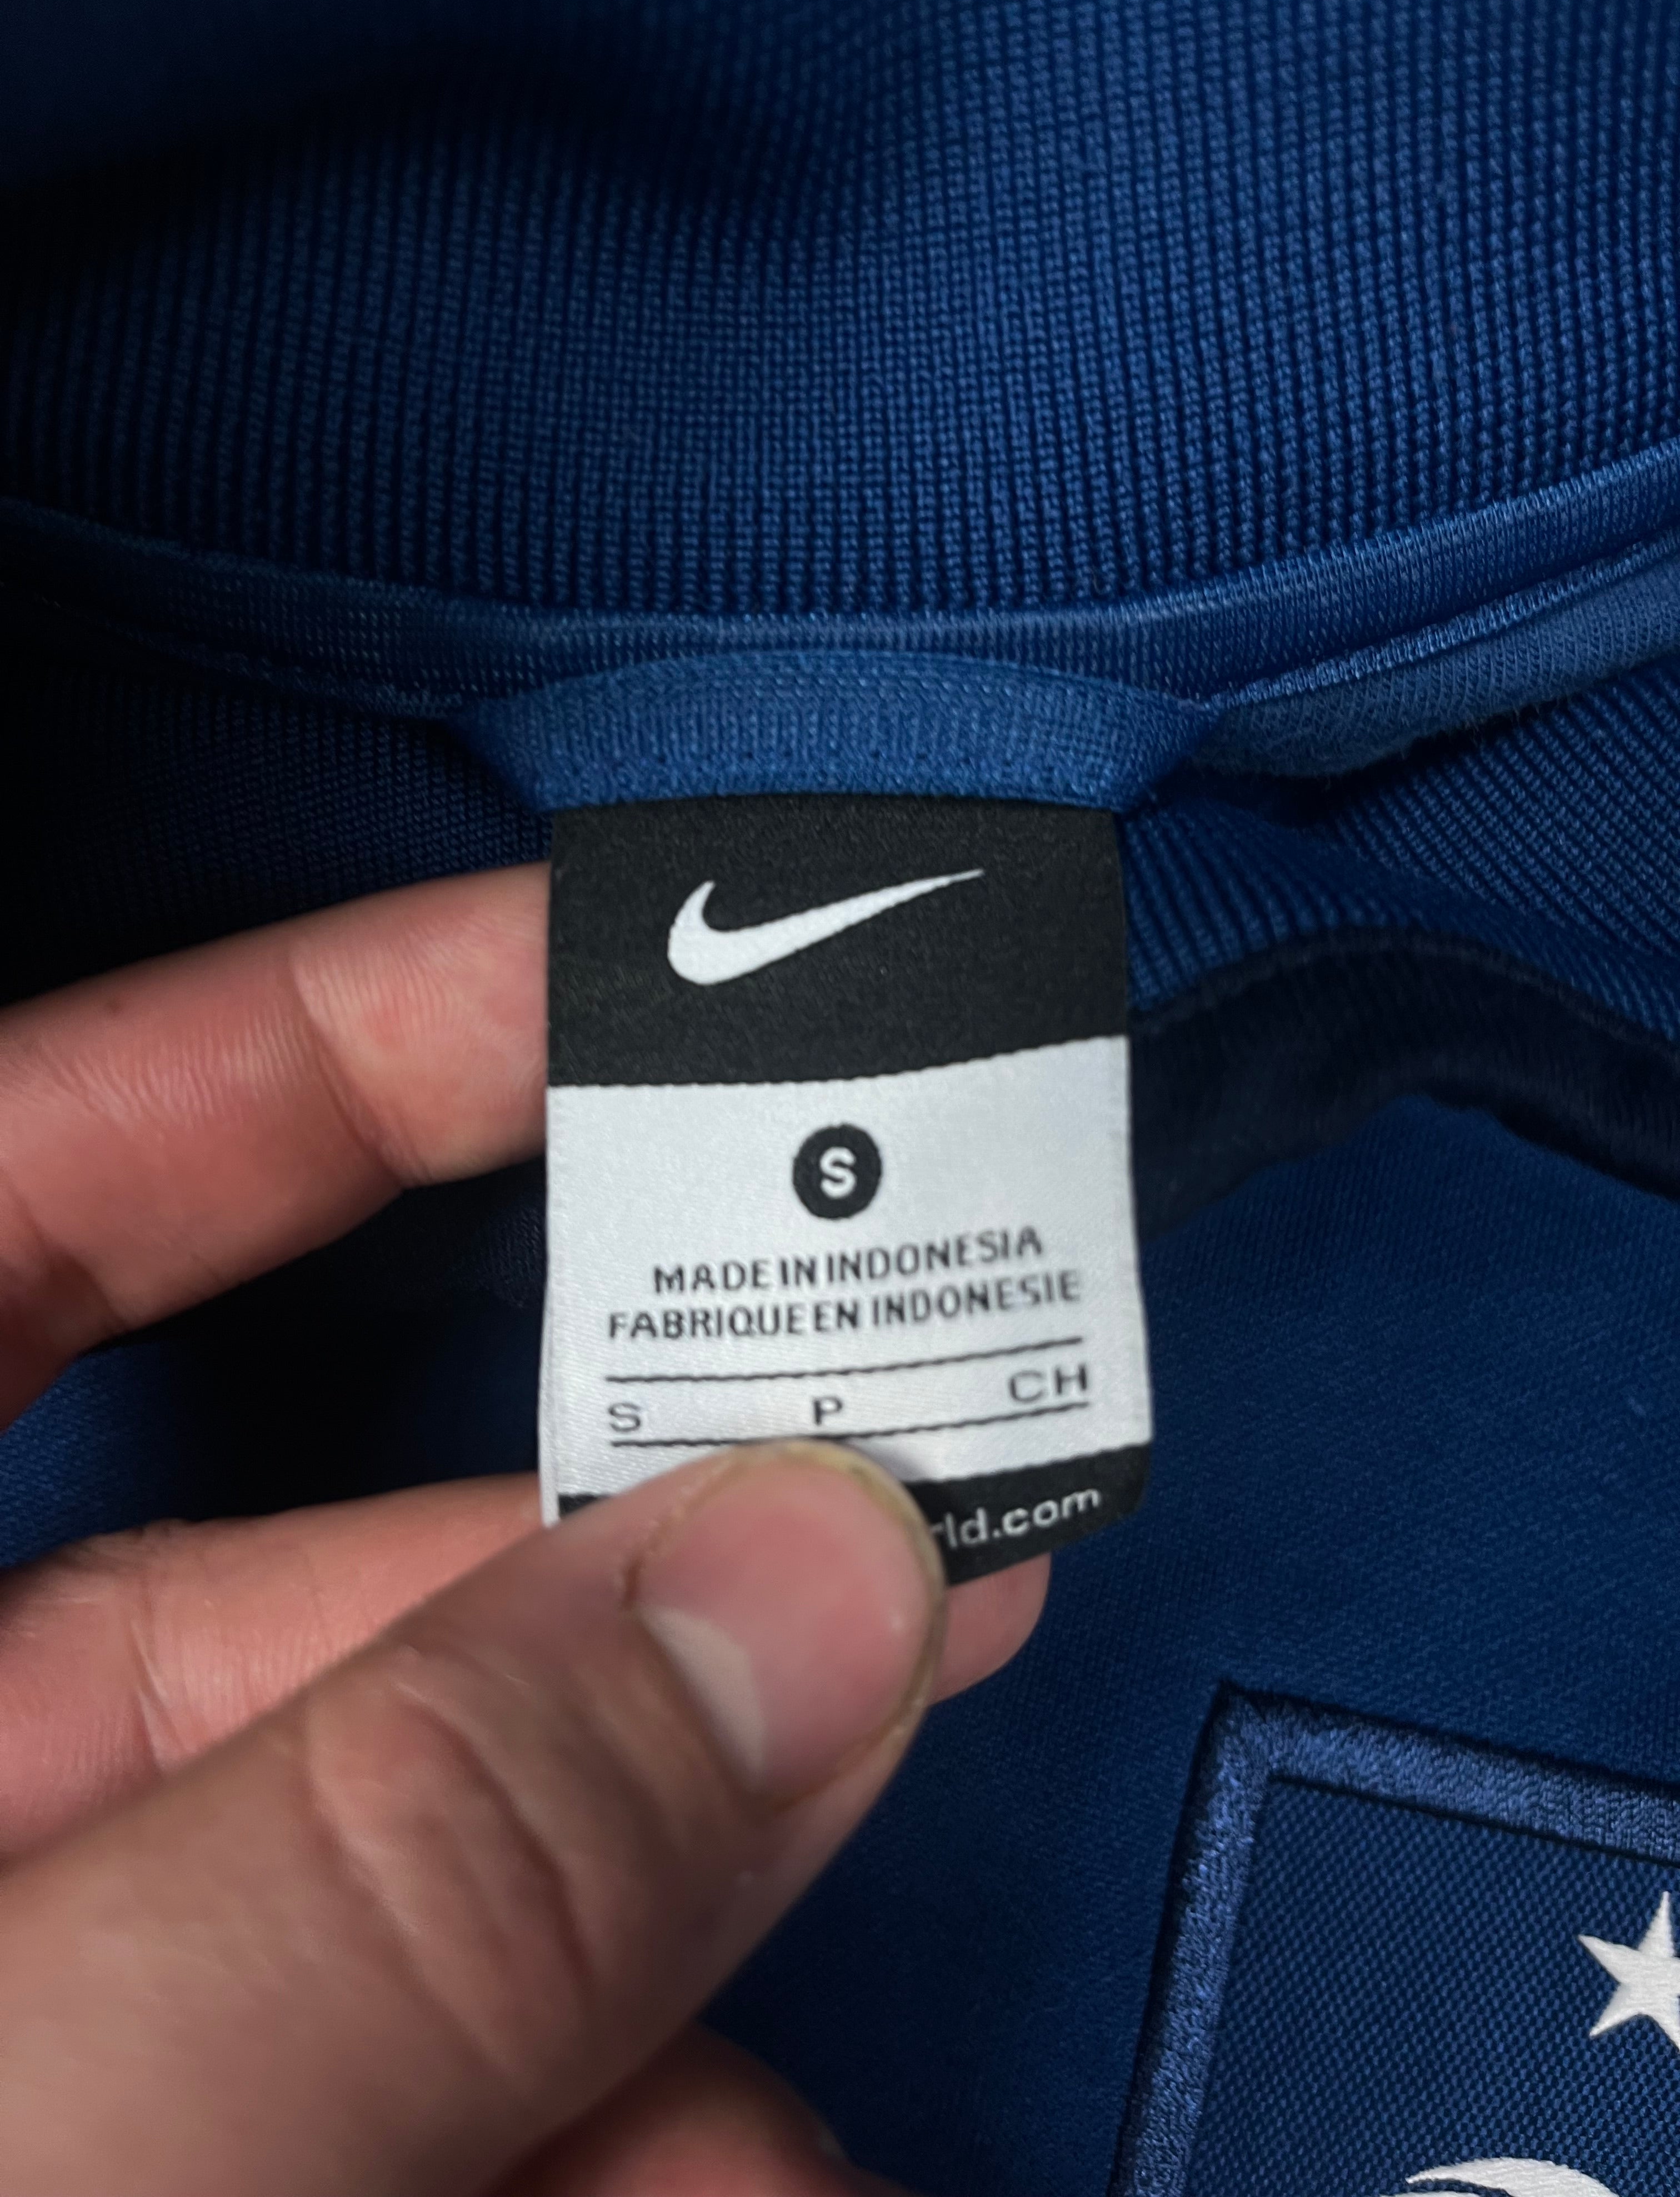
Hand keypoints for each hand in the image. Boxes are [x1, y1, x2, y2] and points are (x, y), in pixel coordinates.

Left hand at [0, 867, 1048, 2192]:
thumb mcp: (40, 2102)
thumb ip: (385, 1859)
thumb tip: (799, 1582)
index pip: (34, 1188)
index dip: (335, 1037)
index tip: (637, 969)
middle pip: (323, 1584)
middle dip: (653, 1610)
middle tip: (933, 1558)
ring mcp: (51, 1995)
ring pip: (418, 1890)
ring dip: (670, 1978)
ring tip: (813, 2146)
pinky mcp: (168, 2158)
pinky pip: (408, 2090)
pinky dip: (608, 2132)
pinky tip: (740, 2192)